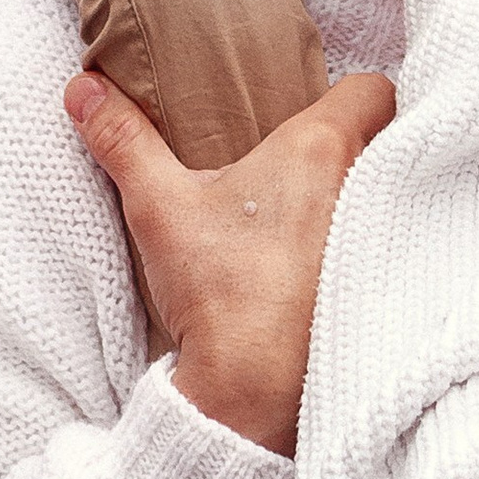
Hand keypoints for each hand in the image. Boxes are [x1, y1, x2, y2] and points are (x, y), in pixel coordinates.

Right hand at [63, 67, 397, 451]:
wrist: (251, 390)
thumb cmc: (218, 290)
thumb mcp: (160, 206)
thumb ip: (124, 141)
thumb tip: (83, 88)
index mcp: (322, 148)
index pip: (375, 88)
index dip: (353, 91)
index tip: (321, 104)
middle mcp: (369, 184)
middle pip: (387, 139)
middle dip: (359, 143)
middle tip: (311, 159)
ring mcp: (388, 236)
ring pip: (391, 192)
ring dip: (365, 196)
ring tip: (320, 213)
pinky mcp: (391, 283)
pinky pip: (395, 243)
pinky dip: (371, 245)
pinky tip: (331, 263)